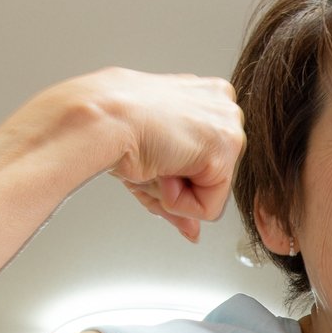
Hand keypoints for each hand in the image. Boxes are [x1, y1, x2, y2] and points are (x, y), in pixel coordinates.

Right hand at [67, 68, 246, 242]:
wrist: (101, 118)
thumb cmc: (115, 128)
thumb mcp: (155, 162)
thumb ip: (181, 197)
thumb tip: (194, 233)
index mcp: (207, 99)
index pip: (207, 163)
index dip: (177, 177)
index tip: (154, 156)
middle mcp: (224, 106)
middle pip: (213, 179)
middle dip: (177, 187)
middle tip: (151, 161)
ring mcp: (230, 123)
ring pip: (212, 194)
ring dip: (175, 193)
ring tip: (155, 161)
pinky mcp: (226, 147)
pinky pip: (208, 207)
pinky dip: (178, 202)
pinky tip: (162, 169)